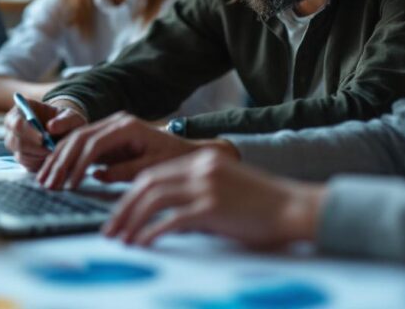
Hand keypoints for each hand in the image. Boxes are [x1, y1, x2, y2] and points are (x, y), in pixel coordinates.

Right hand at [3, 98, 87, 171]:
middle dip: (33, 147)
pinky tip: (50, 157)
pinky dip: (39, 163)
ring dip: (38, 156)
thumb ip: (64, 121)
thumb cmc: (68, 122)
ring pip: (20, 154)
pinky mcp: (22, 156)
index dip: (27, 132)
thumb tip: (50, 127)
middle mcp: (13, 126)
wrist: (69, 133)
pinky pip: (26, 164)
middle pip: (13, 141)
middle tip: (50, 149)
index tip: (43, 138)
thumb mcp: (71, 117)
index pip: (15, 122)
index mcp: (22, 109)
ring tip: (53, 151)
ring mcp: (15, 142)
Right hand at [37, 113, 207, 189]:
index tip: (70, 184)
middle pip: (79, 138)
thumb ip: (127, 170)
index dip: (79, 164)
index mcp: (128, 126)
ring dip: (59, 160)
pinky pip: (81, 147)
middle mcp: (116, 122)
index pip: (95, 143)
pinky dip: (66, 160)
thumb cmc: (175, 160)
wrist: (186, 153)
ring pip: (76, 140)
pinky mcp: (107, 139)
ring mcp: (110, 128)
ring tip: (45, 181)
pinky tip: (56, 174)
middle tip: (48, 183)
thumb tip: (98, 175)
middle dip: (61, 162)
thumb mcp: (154, 168)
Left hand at [103, 149, 325, 248]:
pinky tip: (142, 244)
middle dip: (122, 208)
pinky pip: (171, 220)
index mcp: (202, 160)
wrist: (294, 208)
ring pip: (153, 199)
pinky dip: (152, 232)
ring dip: (131, 220)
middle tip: (110, 230)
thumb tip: (168, 218)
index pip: (153, 174)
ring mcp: (206, 186)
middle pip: (146, 183)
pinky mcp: (212, 207)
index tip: (118, 215)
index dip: (130, 195)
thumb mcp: (225, 189)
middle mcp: (200, 168)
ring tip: (119, 240)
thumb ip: (197, 195)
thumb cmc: (263, 205)